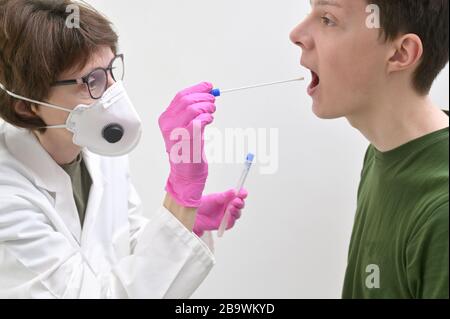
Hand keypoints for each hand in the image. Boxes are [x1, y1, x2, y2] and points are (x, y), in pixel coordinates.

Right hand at [159, 82, 215, 207]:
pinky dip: (206, 118)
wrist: (186, 175)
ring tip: (211, 112)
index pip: (180, 96)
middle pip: (187, 100)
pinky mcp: (186, 140)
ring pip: (192, 108)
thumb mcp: (187, 127)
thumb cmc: (187, 152)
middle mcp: (168, 124)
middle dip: (204, 97)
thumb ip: (193, 112)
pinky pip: (198, 121)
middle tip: (213, 101)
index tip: (209, 87)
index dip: (197, 89)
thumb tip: (207, 94)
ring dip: (206, 107)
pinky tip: (209, 120)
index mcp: (166, 119)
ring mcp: (176, 132)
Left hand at [193, 188, 247, 236]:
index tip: (243, 193)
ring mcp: (228, 216)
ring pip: (237, 214)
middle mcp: (230, 207)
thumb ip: (224, 196)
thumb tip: (234, 191)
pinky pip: (231, 223)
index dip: (242, 194)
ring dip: (236, 211)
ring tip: (231, 207)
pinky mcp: (224, 224)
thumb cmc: (204, 204)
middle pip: (240, 205)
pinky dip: (231, 219)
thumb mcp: (215, 198)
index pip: (239, 196)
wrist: (194, 215)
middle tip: (237, 201)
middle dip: (240, 203)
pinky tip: (229, 216)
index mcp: (229, 199)